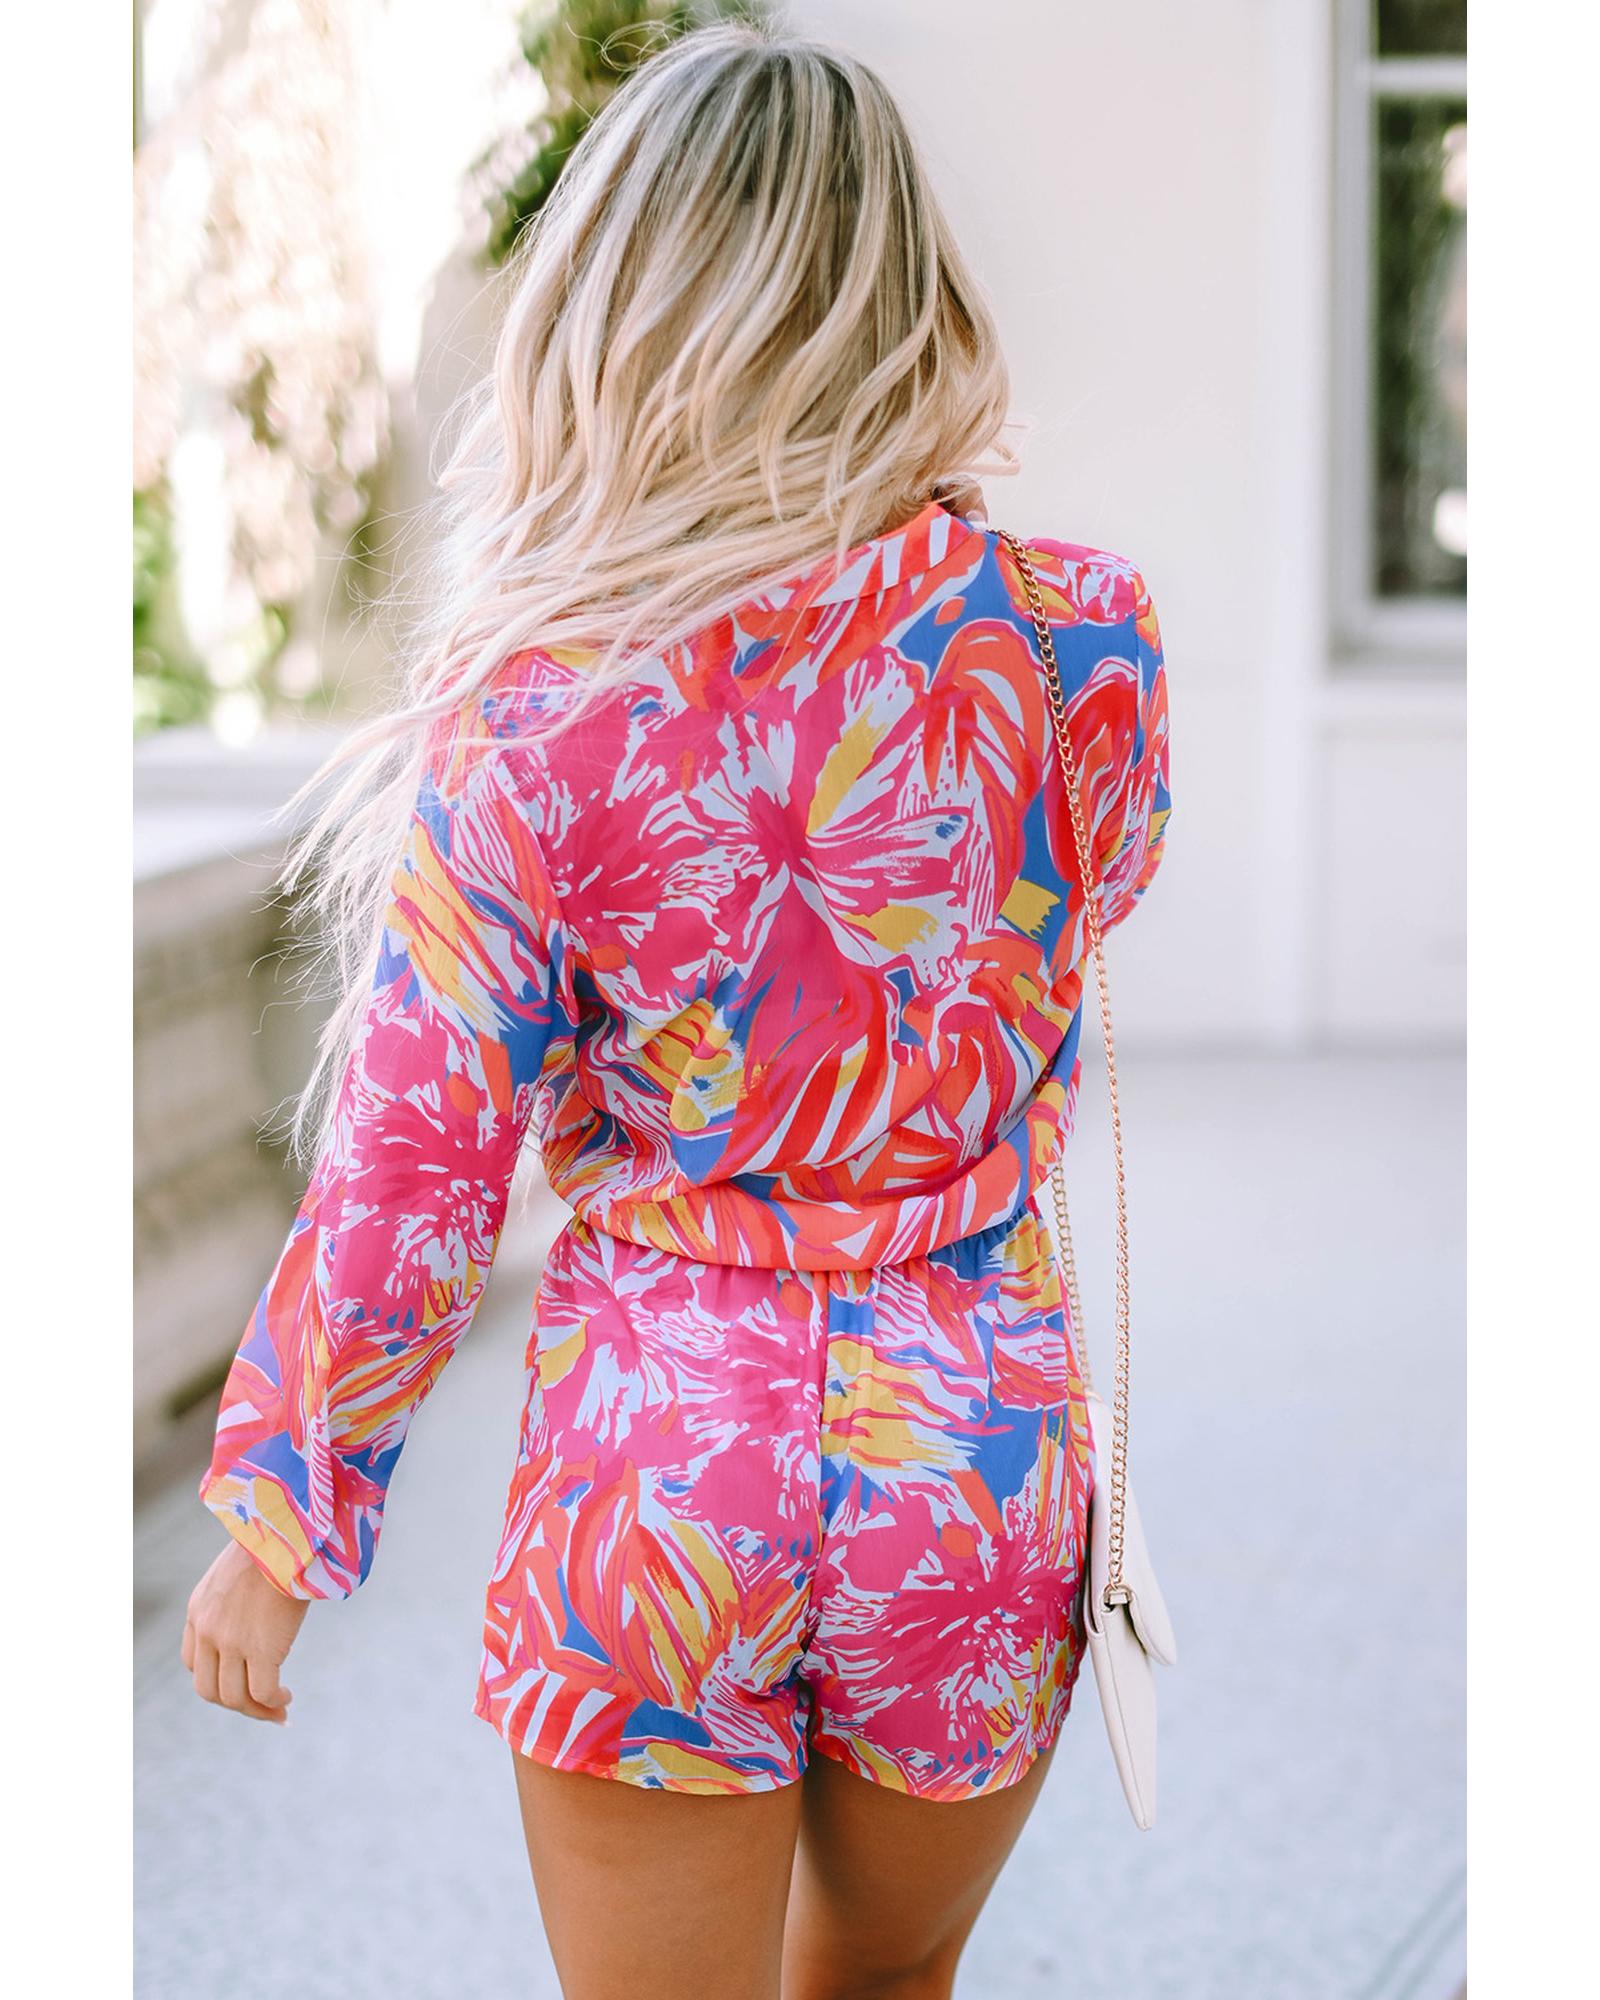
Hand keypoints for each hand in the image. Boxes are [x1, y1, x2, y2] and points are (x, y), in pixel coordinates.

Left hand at [182, 1538, 307, 1724]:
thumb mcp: (236, 1571)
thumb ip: (233, 1598)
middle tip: (261, 1705)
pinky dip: (274, 1702)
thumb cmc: (273, 1545)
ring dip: (256, 1710)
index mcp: (198, 1611)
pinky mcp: (261, 1648)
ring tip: (278, 1708)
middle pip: (209, 1689)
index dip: (217, 1678)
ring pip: (234, 1697)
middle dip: (235, 1703)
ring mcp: (232, 1642)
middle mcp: (208, 1631)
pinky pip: (263, 1691)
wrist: (287, 1534)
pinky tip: (286, 1697)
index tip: (241, 1681)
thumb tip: (256, 1616)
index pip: (194, 1663)